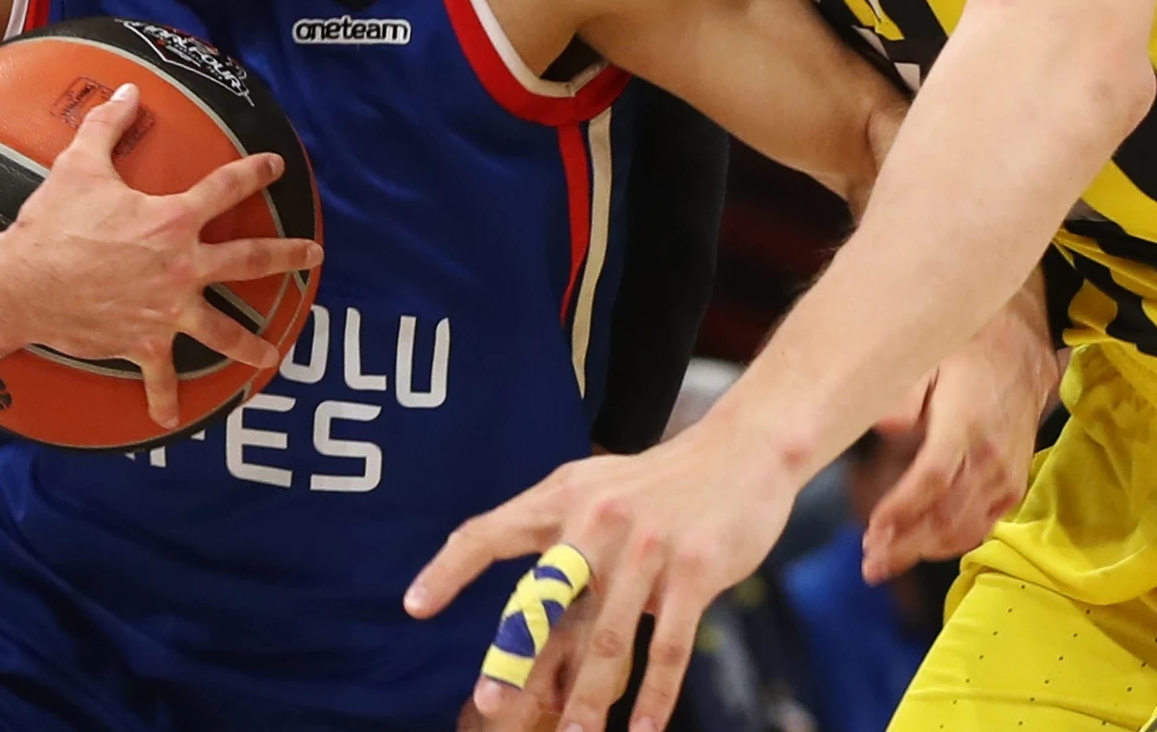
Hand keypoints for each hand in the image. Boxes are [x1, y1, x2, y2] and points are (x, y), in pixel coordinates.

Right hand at [0, 83, 321, 425]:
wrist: (23, 285)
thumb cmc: (53, 225)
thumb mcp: (81, 165)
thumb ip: (108, 125)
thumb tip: (128, 91)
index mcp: (173, 221)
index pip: (226, 187)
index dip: (255, 172)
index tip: (277, 165)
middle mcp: (182, 266)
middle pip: (249, 260)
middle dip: (286, 255)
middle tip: (312, 254)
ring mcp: (168, 310)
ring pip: (222, 330)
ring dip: (251, 344)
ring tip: (273, 353)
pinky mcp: (144, 343)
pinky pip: (159, 377)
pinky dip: (164, 400)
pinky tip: (172, 418)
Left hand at [408, 418, 806, 731]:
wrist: (742, 452)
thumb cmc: (660, 484)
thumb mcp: (597, 493)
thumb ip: (560, 545)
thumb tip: (526, 622)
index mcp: (562, 499)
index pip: (489, 532)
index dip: (449, 569)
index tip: (414, 606)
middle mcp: (597, 522)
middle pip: (545, 602)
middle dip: (516, 658)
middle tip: (491, 706)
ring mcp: (647, 549)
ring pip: (609, 642)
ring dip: (590, 701)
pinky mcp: (694, 572)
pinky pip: (670, 647)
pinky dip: (657, 696)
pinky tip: (645, 731)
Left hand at [859, 270, 1062, 581]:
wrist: (1023, 347)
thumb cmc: (966, 348)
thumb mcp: (931, 354)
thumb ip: (907, 392)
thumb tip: (884, 426)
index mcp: (967, 423)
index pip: (932, 479)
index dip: (901, 509)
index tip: (871, 529)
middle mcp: (990, 456)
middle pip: (945, 514)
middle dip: (905, 544)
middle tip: (869, 563)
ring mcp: (1006, 474)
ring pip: (964, 527)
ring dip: (924, 550)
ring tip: (885, 561)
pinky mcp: (1015, 485)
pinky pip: (984, 524)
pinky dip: (953, 543)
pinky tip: (923, 548)